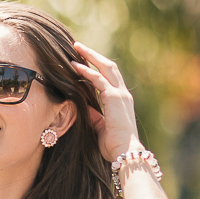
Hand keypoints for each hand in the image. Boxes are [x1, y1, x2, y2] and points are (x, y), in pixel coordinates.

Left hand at [71, 41, 141, 161]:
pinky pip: (99, 80)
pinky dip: (87, 71)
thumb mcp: (99, 126)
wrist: (124, 152)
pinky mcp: (115, 98)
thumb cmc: (112, 144)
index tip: (82, 58)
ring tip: (75, 48)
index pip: (109, 76)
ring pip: (105, 67)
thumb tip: (82, 107)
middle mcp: (122, 93)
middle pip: (108, 66)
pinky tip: (75, 66)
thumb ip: (93, 114)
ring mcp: (120, 94)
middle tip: (77, 45)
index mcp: (120, 99)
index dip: (96, 65)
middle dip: (93, 54)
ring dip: (89, 56)